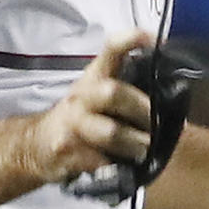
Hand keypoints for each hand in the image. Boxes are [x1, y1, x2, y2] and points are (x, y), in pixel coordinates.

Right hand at [28, 30, 152, 182]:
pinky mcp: (67, 151)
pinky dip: (117, 167)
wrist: (37, 146)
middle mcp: (82, 95)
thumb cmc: (80, 119)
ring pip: (110, 132)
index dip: (131, 40)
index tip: (154, 42)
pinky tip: (119, 167)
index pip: (111, 49)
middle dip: (142, 110)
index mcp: (94, 77)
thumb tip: (172, 97)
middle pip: (113, 92)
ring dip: (134, 145)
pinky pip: (101, 161)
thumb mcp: (97, 96)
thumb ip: (127, 91)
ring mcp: (72, 123)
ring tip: (142, 151)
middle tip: (155, 126)